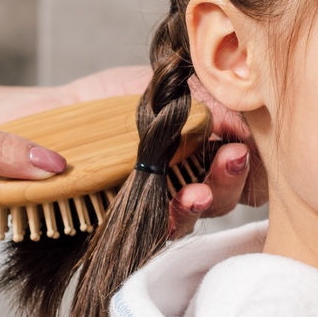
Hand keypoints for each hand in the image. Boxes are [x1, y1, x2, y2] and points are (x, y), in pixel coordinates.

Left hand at [33, 66, 266, 236]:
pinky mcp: (141, 214)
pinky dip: (171, 221)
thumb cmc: (115, 96)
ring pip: (204, 207)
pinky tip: (170, 212)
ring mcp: (170, 194)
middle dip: (235, 175)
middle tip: (232, 159)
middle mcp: (196, 171)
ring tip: (196, 192)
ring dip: (207, 199)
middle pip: (234, 187)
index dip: (258, 158)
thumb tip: (244, 125)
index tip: (249, 144)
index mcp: (209, 139)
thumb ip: (209, 105)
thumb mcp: (167, 89)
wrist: (59, 113)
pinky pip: (166, 227)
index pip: (249, 157)